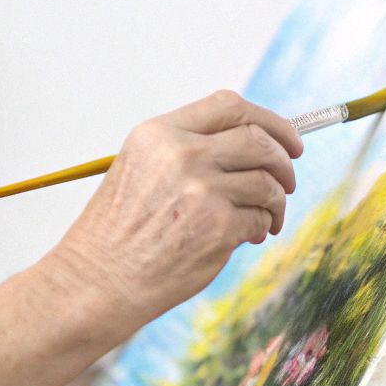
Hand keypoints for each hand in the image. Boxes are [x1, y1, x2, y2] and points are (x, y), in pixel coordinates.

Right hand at [48, 90, 302, 327]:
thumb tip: (253, 145)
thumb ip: (187, 150)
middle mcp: (180, 154)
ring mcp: (201, 190)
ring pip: (267, 182)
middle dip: (284, 160)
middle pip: (259, 139)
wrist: (98, 279)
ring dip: (276, 200)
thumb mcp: (140, 168)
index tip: (285, 139)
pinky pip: (260, 218)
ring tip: (266, 217)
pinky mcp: (218, 226)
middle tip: (287, 180)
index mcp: (158, 134)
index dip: (268, 120)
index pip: (229, 106)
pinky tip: (245, 236)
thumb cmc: (119, 230)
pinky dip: (261, 227)